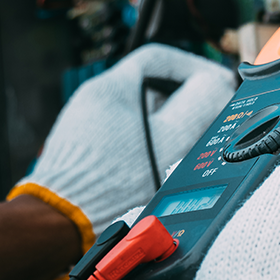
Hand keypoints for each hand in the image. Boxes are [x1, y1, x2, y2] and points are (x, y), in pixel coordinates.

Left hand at [9, 45, 235, 255]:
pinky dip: (148, 142)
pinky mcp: (85, 149)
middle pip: (152, 86)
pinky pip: (126, 135)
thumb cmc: (109, 185)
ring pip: (140, 113)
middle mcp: (95, 100)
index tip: (215, 84)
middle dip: (185, 99)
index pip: (160, 58)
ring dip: (168, 124)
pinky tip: (159, 165)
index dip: (195, 67)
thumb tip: (217, 84)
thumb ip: (200, 105)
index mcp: (112, 87)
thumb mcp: (171, 140)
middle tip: (208, 117)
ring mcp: (87, 125)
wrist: (62, 222)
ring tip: (187, 146)